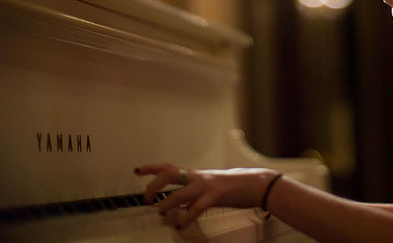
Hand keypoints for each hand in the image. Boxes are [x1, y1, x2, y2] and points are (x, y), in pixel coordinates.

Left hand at [134, 164, 276, 228]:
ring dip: (167, 203)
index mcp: (195, 175)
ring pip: (180, 192)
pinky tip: (181, 224)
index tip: (137, 170)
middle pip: (170, 174)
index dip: (152, 168)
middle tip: (147, 199)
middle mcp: (198, 177)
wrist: (255, 183)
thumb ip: (194, 195)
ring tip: (161, 213)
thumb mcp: (209, 187)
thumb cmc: (233, 187)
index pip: (169, 167)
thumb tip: (180, 207)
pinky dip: (186, 217)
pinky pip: (197, 207)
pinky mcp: (215, 196)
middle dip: (153, 186)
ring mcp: (206, 186)